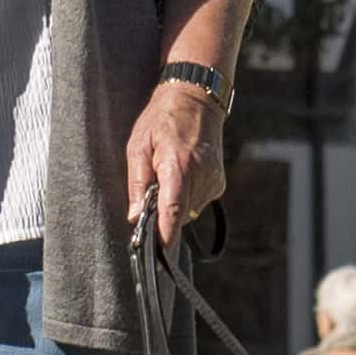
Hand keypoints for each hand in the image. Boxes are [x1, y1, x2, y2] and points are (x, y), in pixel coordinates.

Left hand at [122, 74, 222, 245]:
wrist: (196, 98)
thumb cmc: (162, 119)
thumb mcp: (138, 145)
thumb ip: (138, 183)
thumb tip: (136, 216)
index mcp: (178, 165)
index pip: (172, 210)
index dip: (165, 236)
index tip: (159, 256)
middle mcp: (201, 175)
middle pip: (178, 215)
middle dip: (162, 215)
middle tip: (149, 196)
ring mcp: (213, 180)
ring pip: (187, 210)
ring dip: (173, 203)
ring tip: (167, 174)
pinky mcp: (219, 183)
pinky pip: (197, 201)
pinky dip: (185, 195)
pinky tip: (181, 173)